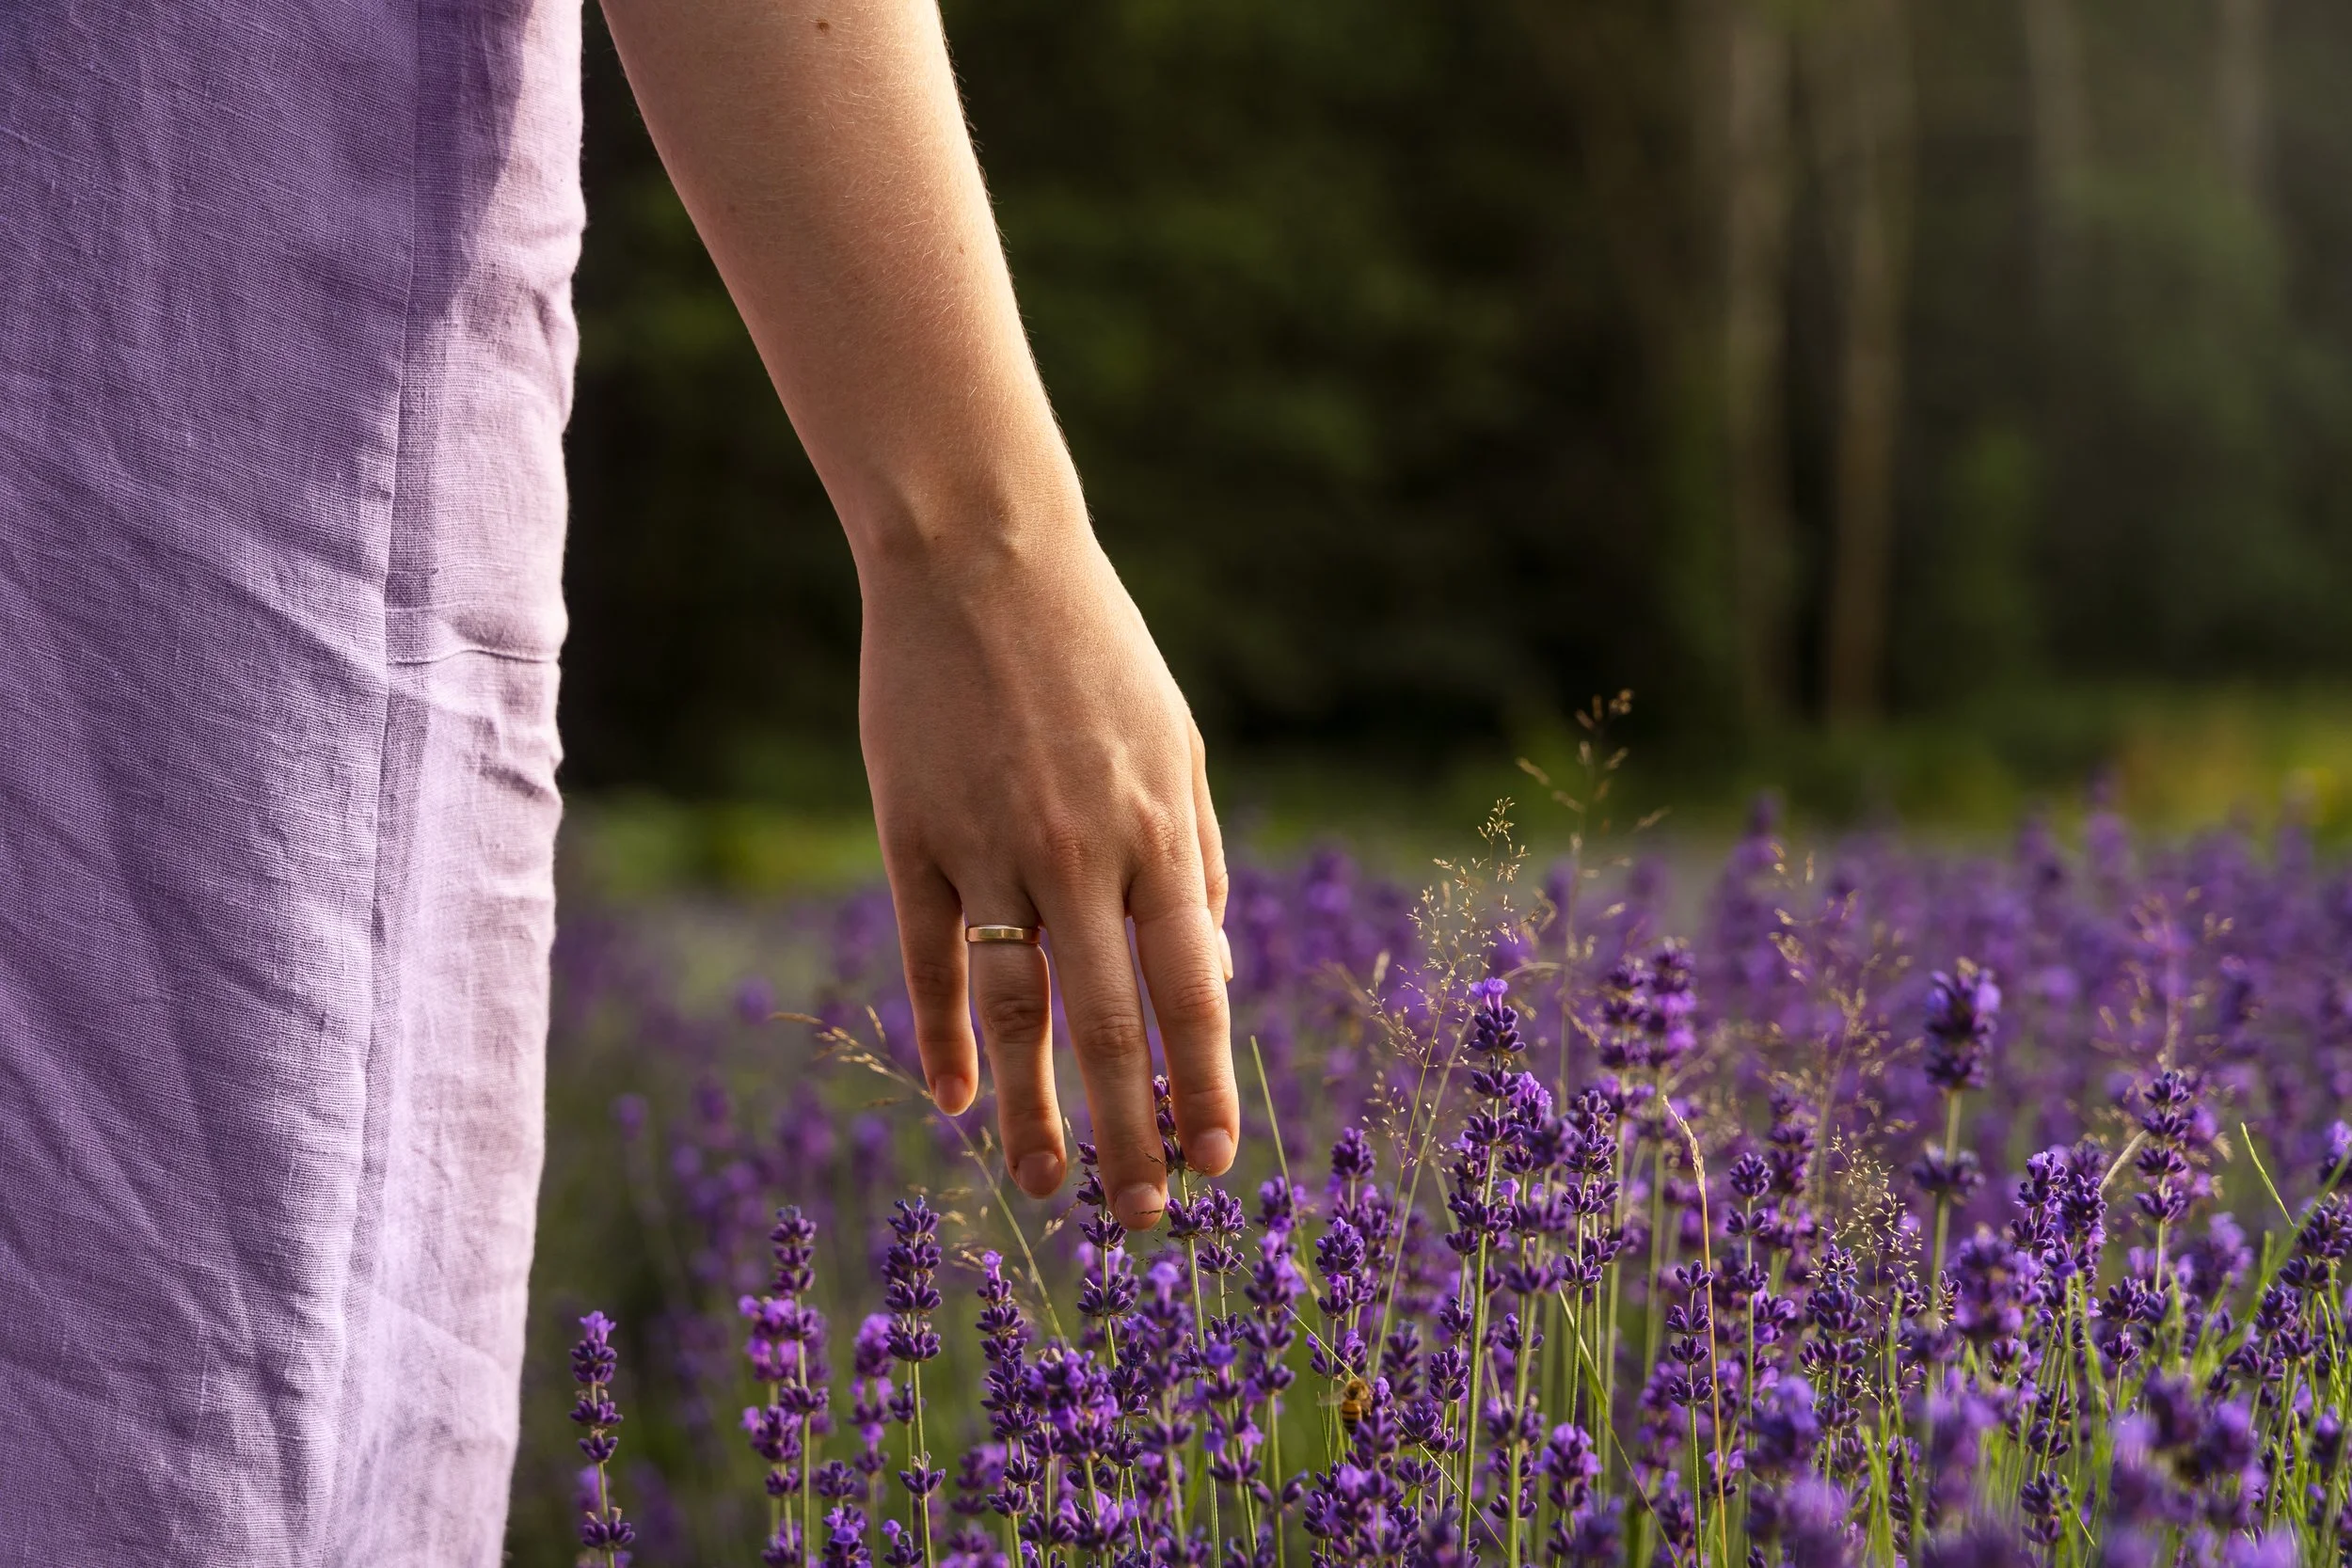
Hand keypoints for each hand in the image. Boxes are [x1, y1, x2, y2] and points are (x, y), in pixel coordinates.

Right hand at [858, 516, 1235, 1229]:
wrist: (978, 552)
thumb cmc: (1095, 649)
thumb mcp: (1179, 742)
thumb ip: (1198, 857)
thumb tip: (1209, 971)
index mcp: (1161, 832)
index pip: (1193, 994)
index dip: (1207, 1089)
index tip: (1219, 1163)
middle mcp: (1081, 854)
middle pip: (1109, 1029)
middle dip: (1130, 1136)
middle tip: (1143, 1218)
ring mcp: (990, 846)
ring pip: (1014, 1013)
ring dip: (1031, 1114)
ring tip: (1042, 1190)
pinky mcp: (912, 833)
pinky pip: (927, 958)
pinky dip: (939, 1037)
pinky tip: (952, 1100)